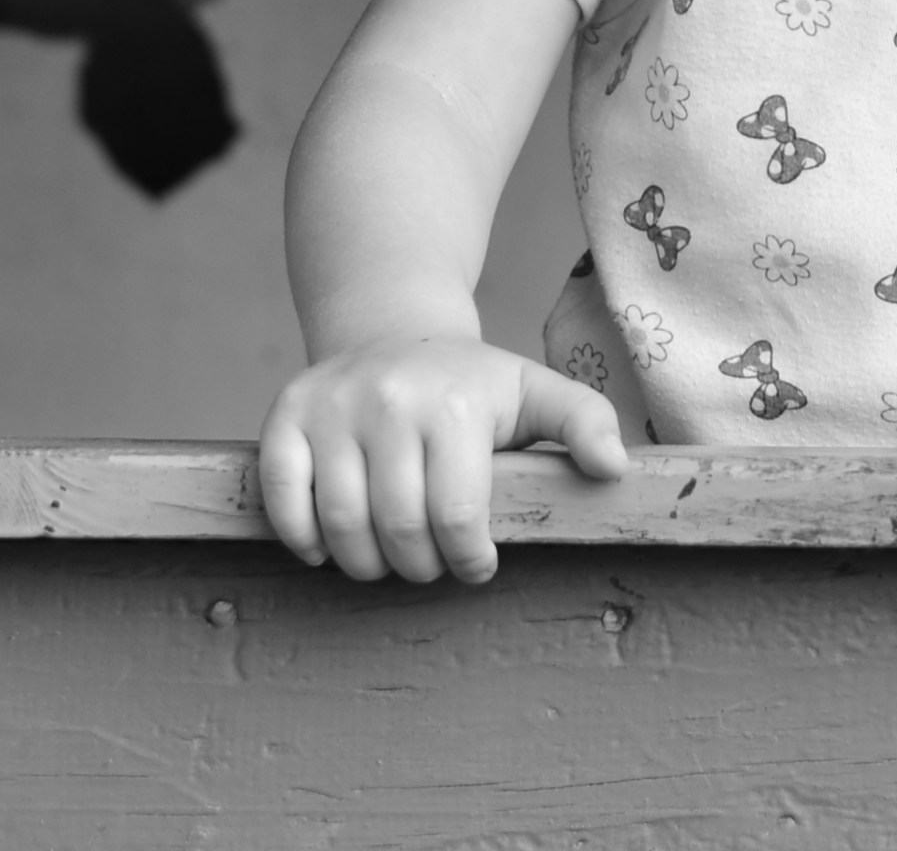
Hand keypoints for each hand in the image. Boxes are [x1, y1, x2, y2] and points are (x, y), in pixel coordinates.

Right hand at [259, 335, 628, 583]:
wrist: (392, 330)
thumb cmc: (470, 382)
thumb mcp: (536, 391)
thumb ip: (585, 422)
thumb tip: (614, 468)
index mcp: (455, 404)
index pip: (457, 517)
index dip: (468, 559)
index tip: (476, 564)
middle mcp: (389, 400)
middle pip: (398, 529)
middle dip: (419, 567)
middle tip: (430, 564)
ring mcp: (331, 407)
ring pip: (340, 524)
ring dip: (365, 563)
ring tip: (387, 559)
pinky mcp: (285, 416)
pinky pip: (283, 497)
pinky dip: (303, 538)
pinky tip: (330, 546)